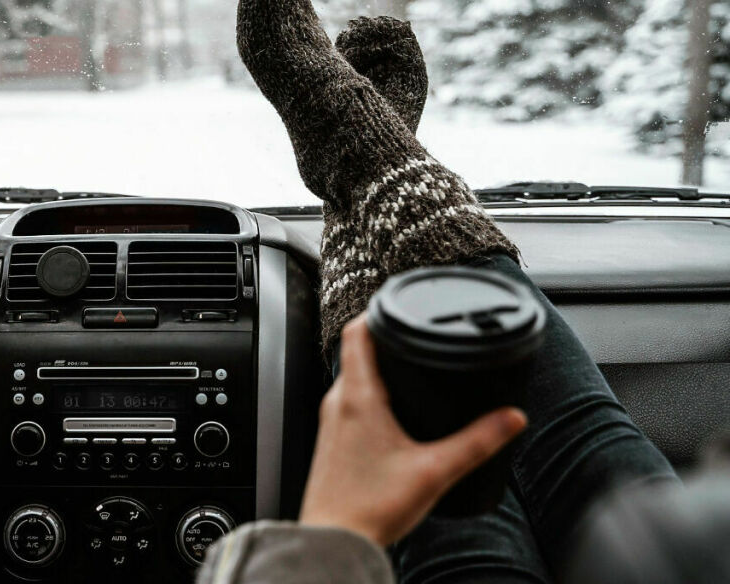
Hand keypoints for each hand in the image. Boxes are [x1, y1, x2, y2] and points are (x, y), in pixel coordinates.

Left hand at [299, 316, 527, 546]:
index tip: (397, 302)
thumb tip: (512, 418)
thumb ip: (478, 441)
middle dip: (385, 340)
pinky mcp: (331, 440)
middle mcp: (336, 402)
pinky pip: (348, 402)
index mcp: (357, 397)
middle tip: (413, 336)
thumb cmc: (370, 508)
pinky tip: (392, 411)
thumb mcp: (436, 470)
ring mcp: (329, 421)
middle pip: (357, 352)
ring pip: (352, 378)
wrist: (334, 539)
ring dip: (377, 368)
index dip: (376, 310)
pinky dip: (369, 393)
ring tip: (408, 368)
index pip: (356, 332)